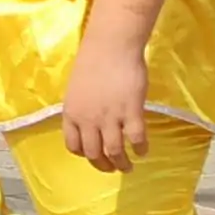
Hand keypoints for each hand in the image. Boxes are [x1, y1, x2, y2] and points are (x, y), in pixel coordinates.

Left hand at [58, 24, 150, 172]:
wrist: (111, 46)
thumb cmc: (93, 62)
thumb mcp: (77, 89)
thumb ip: (82, 108)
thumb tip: (89, 123)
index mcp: (72, 113)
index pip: (73, 145)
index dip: (84, 155)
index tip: (93, 156)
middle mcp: (88, 120)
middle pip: (94, 153)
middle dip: (104, 165)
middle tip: (113, 168)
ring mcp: (110, 117)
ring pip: (115, 151)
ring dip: (122, 163)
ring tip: (129, 166)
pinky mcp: (131, 112)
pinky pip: (136, 139)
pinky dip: (140, 149)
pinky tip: (143, 150)